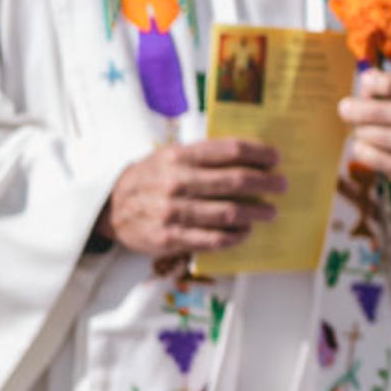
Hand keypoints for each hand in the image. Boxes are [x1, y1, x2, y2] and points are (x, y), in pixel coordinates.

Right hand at [105, 138, 284, 255]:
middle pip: (235, 182)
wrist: (109, 208)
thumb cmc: (148, 178)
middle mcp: (177, 182)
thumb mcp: (168, 156)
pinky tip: (246, 232)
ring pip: (228, 213)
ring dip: (256, 213)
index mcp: (179, 157)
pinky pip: (213, 239)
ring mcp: (173, 212)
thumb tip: (247, 155)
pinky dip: (235, 236)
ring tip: (270, 211)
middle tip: (281, 185)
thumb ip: (202, 155)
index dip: (258, 153)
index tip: (275, 158)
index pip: (229, 150)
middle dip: (266, 183)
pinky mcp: (170, 238)